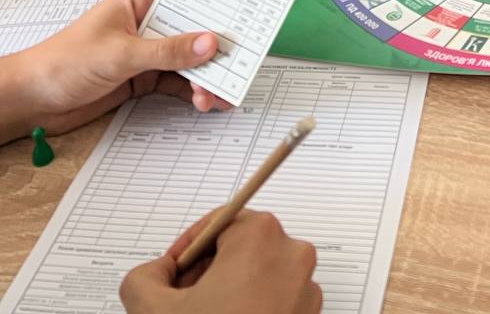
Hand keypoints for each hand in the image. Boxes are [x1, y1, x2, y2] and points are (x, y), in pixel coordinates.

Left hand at [8, 0, 226, 140]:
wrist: (32, 99)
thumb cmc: (63, 62)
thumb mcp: (121, 54)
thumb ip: (168, 51)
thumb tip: (208, 42)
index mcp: (141, 0)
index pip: (188, 3)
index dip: (215, 15)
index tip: (240, 31)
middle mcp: (146, 22)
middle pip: (192, 34)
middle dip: (212, 54)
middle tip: (234, 70)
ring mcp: (146, 51)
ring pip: (187, 61)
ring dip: (204, 78)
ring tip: (216, 96)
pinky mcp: (142, 76)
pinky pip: (176, 81)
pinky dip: (191, 92)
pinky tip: (204, 101)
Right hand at [120, 210, 321, 313]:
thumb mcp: (151, 308)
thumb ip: (144, 276)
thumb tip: (155, 273)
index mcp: (260, 237)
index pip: (219, 223)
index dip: (189, 249)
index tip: (173, 272)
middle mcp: (292, 257)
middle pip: (241, 250)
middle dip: (208, 274)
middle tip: (182, 302)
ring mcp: (306, 292)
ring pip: (259, 278)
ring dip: (228, 295)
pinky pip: (275, 302)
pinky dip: (250, 313)